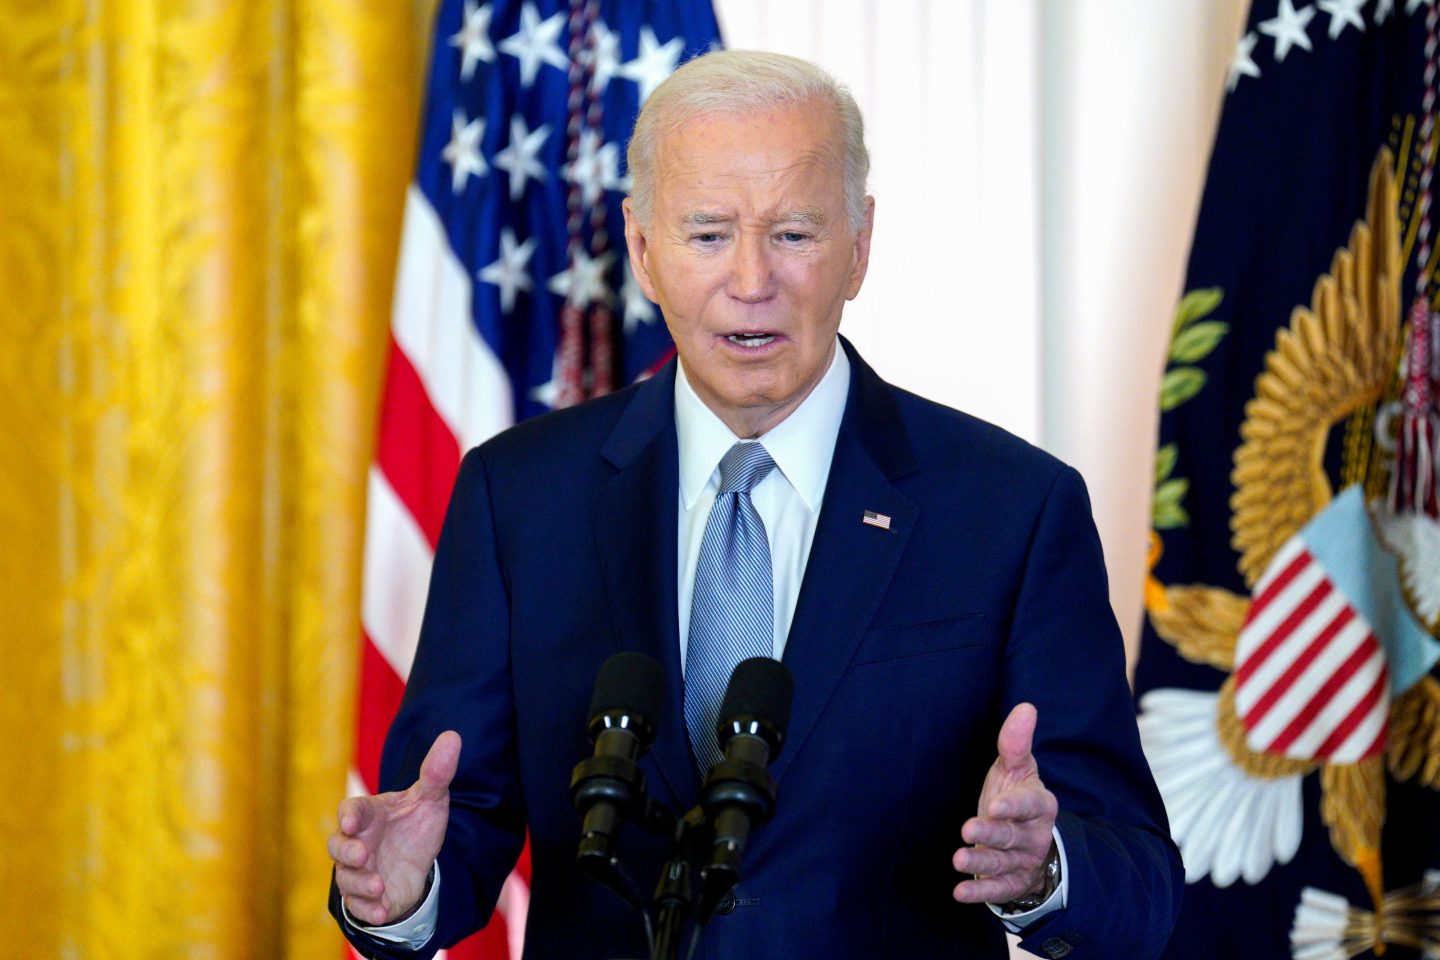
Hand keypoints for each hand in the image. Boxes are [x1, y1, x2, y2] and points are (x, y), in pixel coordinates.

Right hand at [329, 731, 460, 925]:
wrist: (419, 862)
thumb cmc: (415, 824)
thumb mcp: (430, 799)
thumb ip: (437, 772)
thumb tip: (454, 736)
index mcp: (368, 814)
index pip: (351, 809)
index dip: (349, 814)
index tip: (351, 820)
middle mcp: (357, 842)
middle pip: (337, 845)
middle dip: (346, 851)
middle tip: (362, 855)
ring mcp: (358, 871)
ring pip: (346, 878)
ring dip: (359, 884)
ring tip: (378, 886)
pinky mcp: (365, 897)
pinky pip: (356, 906)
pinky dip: (366, 910)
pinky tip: (381, 911)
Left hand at [952, 703, 1058, 904]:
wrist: (1027, 838)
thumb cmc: (1016, 796)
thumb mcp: (1017, 768)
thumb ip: (1017, 742)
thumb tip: (1026, 706)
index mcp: (1039, 804)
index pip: (1030, 805)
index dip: (1014, 807)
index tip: (995, 805)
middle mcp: (1033, 834)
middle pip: (1012, 835)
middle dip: (992, 834)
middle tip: (969, 830)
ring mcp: (1023, 860)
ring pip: (1003, 863)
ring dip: (982, 862)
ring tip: (959, 858)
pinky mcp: (1011, 882)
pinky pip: (998, 889)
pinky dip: (980, 892)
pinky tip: (959, 891)